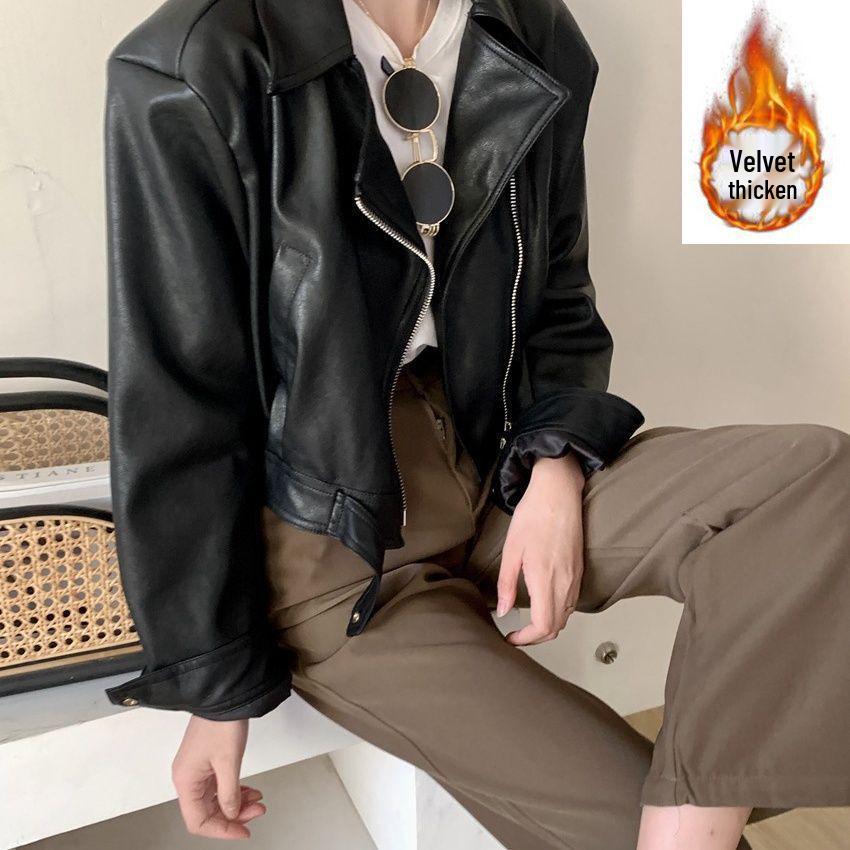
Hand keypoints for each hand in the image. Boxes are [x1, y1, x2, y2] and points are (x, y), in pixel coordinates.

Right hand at [172, 716, 265, 839]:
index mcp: (186, 780)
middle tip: (256, 812)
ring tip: (257, 801)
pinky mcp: (207, 761)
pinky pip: (219, 785)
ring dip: (237, 803)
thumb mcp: (228, 762)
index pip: (198, 821)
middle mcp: (188, 777)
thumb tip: (231, 814)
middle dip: (234, 815)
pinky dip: (235, 790)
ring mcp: (197, 769)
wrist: (224, 695)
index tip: (242, 831)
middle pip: (208, 811)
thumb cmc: (220, 722)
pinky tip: (249, 791)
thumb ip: (229, 793)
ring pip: (216, 799)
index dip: (221, 830)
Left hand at [497, 453, 584, 645]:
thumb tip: (503, 610)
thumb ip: (507, 584)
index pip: (544, 626)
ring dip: (548, 626)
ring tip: (527, 623)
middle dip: (536, 638)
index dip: (527, 639)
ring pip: (566, 616)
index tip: (510, 638)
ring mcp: (575, 577)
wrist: (559, 492)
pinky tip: (543, 603)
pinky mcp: (579, 570)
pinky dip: (558, 612)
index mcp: (546, 579)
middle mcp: (565, 583)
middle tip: (516, 635)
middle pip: (557, 627)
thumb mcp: (512, 549)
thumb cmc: (534, 515)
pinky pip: (571, 602)